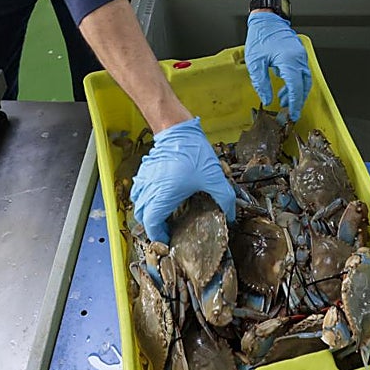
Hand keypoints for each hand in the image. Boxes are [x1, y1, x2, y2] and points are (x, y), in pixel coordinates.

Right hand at [129, 117, 234, 242]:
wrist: (177, 130)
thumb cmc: (193, 154)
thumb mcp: (214, 178)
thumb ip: (225, 199)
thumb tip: (231, 216)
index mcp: (162, 198)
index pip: (152, 227)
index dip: (160, 237)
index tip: (170, 240)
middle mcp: (149, 192)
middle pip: (143, 218)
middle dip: (154, 226)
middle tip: (169, 228)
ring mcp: (144, 181)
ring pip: (138, 205)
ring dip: (148, 212)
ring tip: (164, 213)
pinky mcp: (143, 171)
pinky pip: (138, 191)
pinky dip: (144, 198)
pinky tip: (159, 195)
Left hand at [245, 11, 310, 121]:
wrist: (267, 18)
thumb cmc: (261, 35)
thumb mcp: (255, 62)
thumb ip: (261, 83)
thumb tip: (266, 98)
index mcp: (289, 60)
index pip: (296, 88)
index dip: (294, 104)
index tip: (291, 114)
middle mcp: (299, 58)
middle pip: (304, 86)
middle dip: (297, 101)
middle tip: (289, 111)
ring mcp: (301, 55)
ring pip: (305, 80)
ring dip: (297, 92)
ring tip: (284, 100)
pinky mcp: (299, 54)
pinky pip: (302, 72)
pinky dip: (296, 82)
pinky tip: (285, 86)